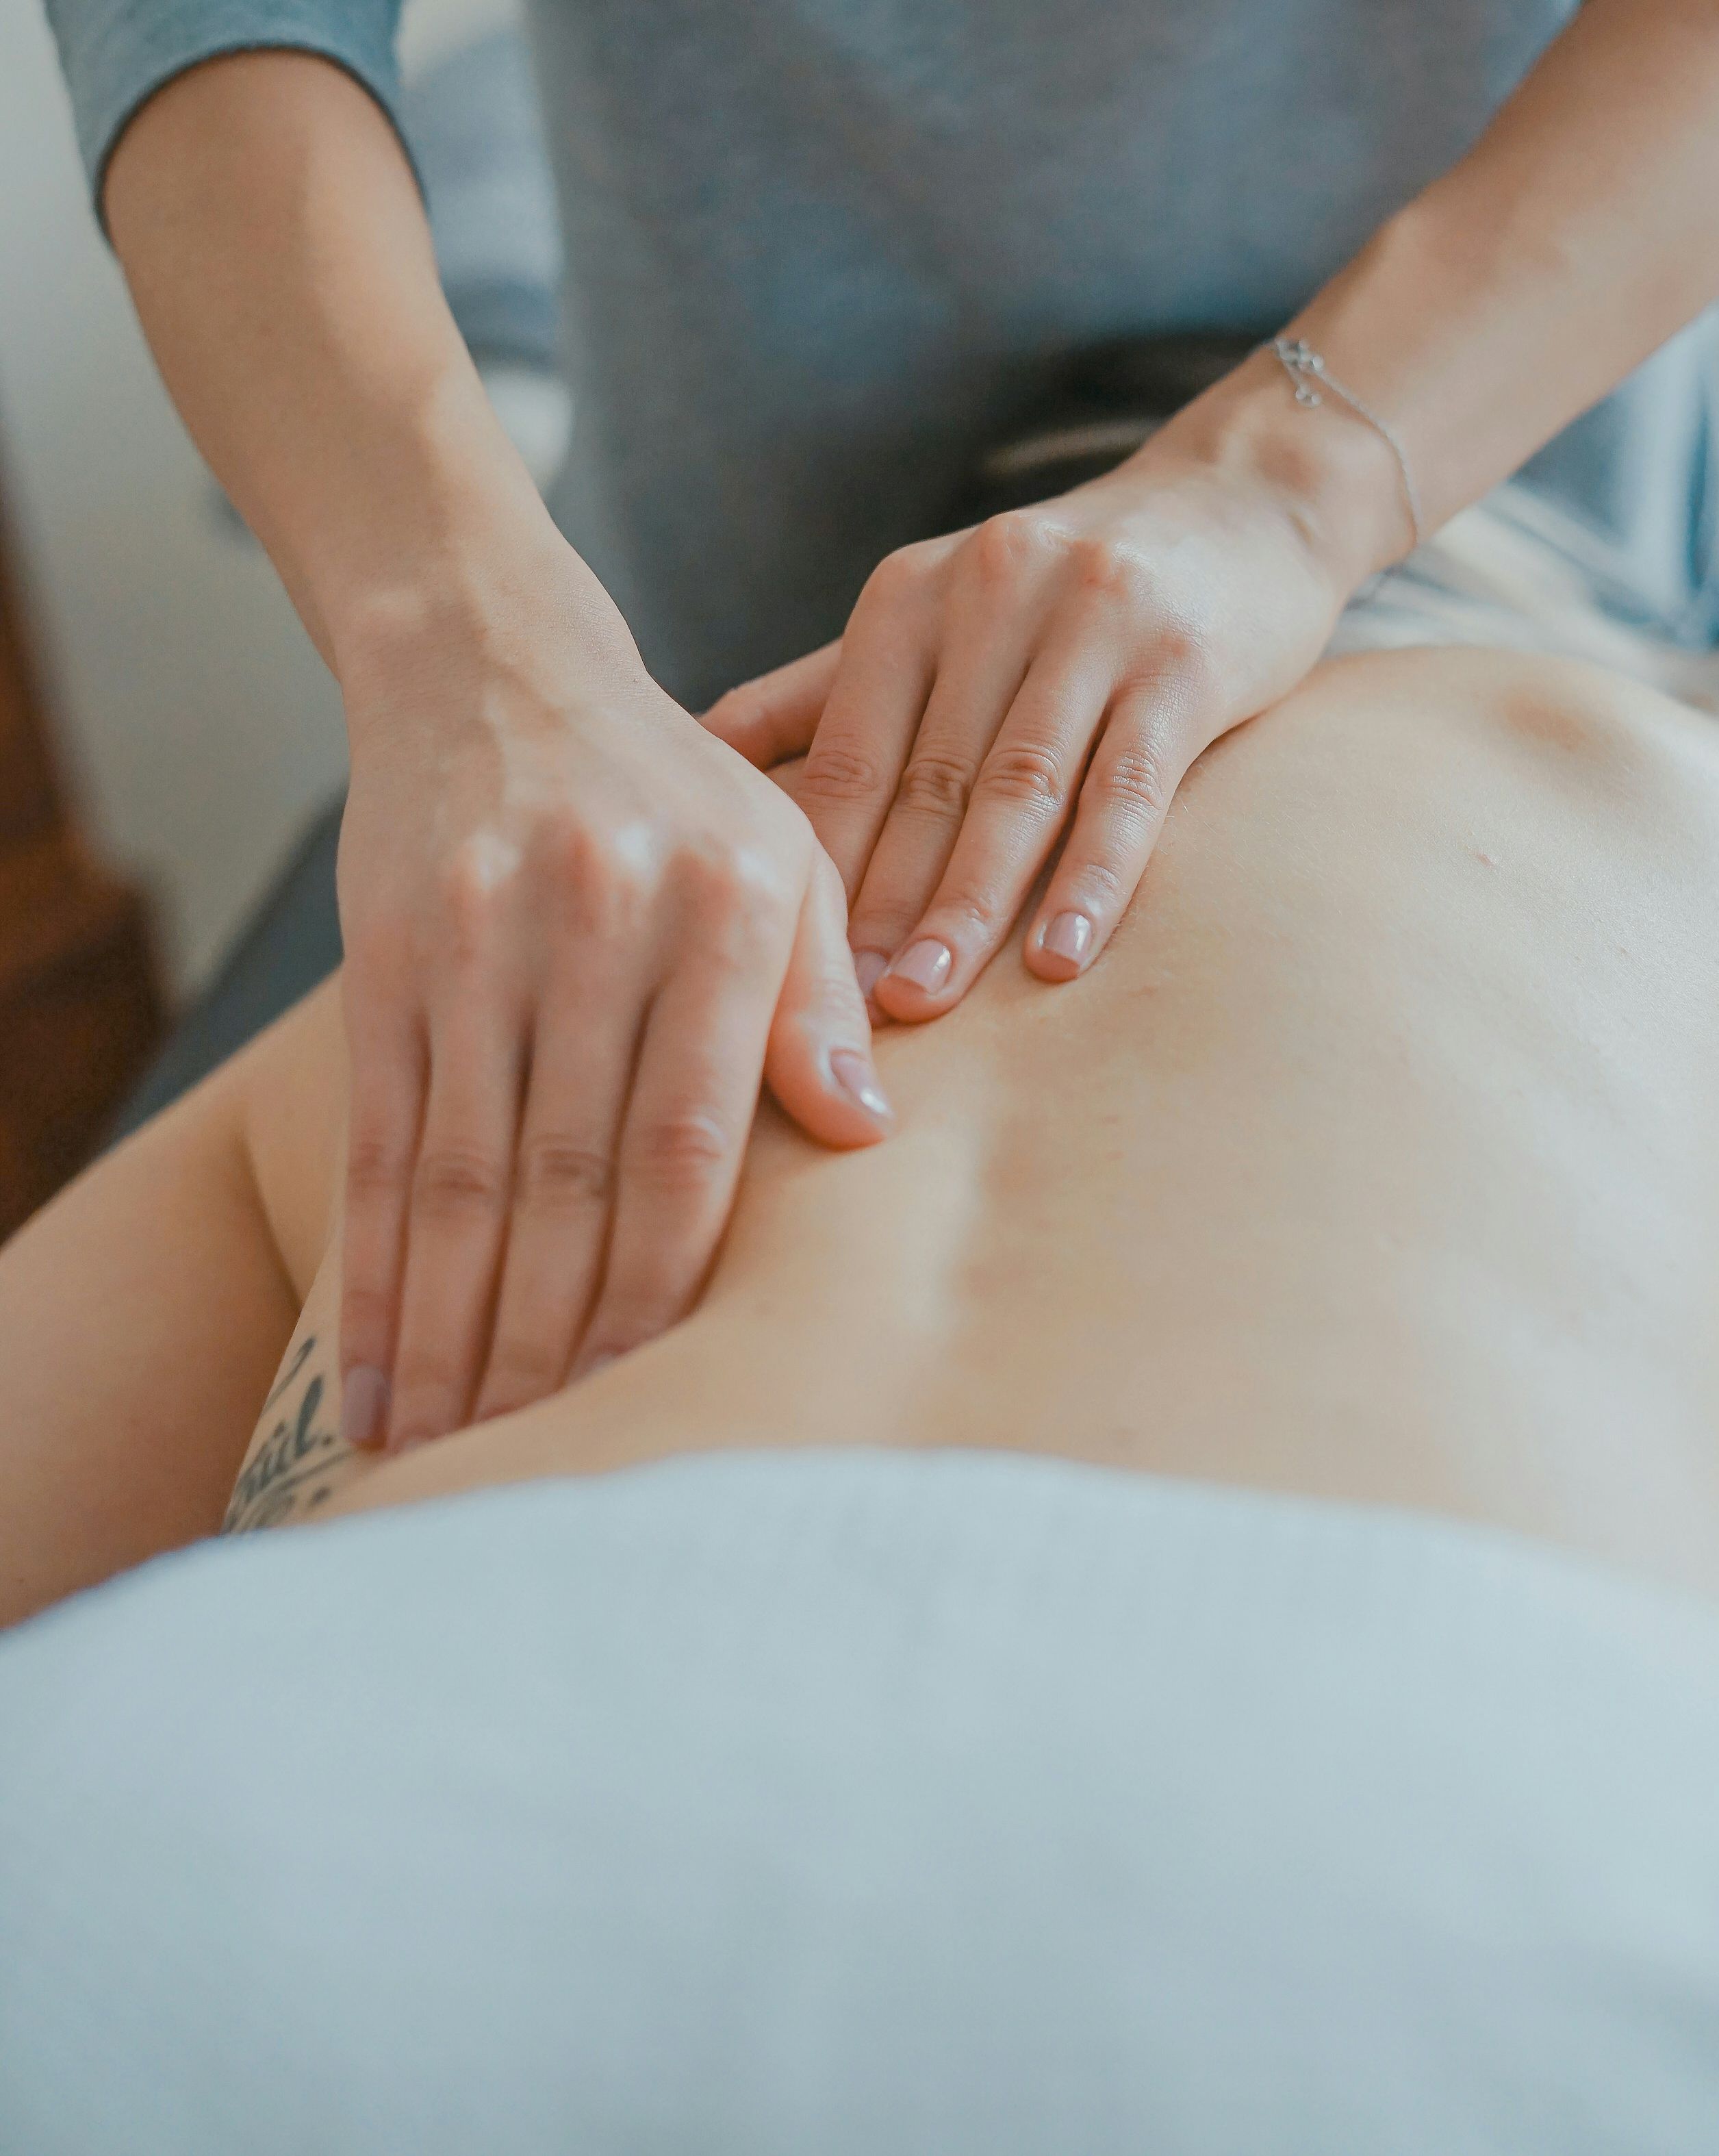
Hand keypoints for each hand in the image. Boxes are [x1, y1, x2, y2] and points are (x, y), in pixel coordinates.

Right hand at [332, 542, 890, 1452]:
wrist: (493, 665)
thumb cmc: (674, 791)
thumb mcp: (785, 857)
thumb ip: (821, 996)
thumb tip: (867, 1136)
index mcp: (725, 908)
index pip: (693, 1141)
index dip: (666, 1284)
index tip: (655, 1398)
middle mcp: (597, 924)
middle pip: (569, 1179)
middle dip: (553, 1341)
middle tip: (545, 1467)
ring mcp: (477, 942)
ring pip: (462, 1179)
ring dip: (454, 1333)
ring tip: (449, 1455)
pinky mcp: (385, 960)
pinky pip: (380, 1143)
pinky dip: (374, 1271)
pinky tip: (373, 1373)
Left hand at [701, 398, 1374, 1018]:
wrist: (1242, 502)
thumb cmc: (1064, 590)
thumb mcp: (934, 615)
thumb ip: (823, 690)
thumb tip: (691, 755)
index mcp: (910, 597)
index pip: (845, 753)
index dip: (811, 866)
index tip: (774, 970)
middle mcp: (991, 595)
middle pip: (924, 782)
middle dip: (877, 906)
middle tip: (837, 1014)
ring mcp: (1093, 623)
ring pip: (1018, 790)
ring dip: (967, 905)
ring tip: (924, 1001)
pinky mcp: (1185, 661)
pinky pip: (1129, 787)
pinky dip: (1093, 877)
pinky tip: (1059, 958)